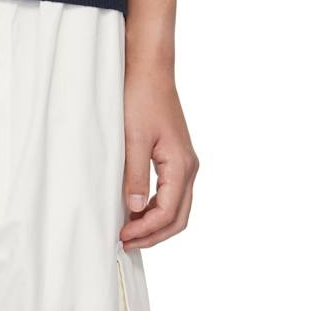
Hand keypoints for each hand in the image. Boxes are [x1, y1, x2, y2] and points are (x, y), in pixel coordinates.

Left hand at [119, 67, 198, 248]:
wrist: (149, 69)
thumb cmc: (141, 98)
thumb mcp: (133, 138)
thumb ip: (134, 175)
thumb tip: (134, 209)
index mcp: (181, 165)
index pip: (168, 213)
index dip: (145, 230)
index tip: (122, 235)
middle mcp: (189, 167)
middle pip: (178, 217)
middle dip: (154, 235)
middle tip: (126, 242)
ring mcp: (185, 162)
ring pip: (177, 207)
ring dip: (155, 222)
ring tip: (129, 230)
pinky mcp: (176, 156)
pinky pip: (172, 192)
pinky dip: (157, 206)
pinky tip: (136, 208)